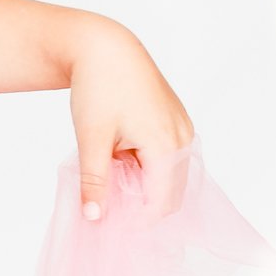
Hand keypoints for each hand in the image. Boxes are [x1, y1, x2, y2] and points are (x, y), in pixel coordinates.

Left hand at [69, 24, 195, 220]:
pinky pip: (167, 160)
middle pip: (170, 194)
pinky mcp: (176, 123)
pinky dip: (147, 170)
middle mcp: (183, 138)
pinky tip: (119, 164)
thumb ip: (95, 182)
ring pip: (169, 178)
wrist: (105, 47)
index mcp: (167, 144)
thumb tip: (94, 218)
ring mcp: (182, 129)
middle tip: (108, 211)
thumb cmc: (99, 86)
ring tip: (110, 183)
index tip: (110, 229)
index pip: (161, 203)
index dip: (137, 223)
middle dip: (142, 208)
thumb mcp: (92, 138)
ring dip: (144, 188)